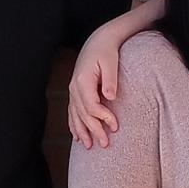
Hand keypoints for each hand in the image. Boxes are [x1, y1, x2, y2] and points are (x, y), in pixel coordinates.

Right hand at [68, 28, 120, 148]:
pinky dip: (74, 124)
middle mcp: (74, 87)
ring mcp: (73, 90)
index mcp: (83, 81)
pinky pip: (72, 112)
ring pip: (75, 115)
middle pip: (83, 114)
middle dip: (94, 130)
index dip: (103, 118)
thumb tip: (111, 96)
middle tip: (105, 144)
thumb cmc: (107, 51)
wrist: (98, 41)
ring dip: (82, 131)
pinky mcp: (75, 92)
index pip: (91, 106)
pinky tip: (77, 136)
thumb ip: (111, 80)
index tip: (116, 126)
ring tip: (89, 146)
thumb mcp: (111, 63)